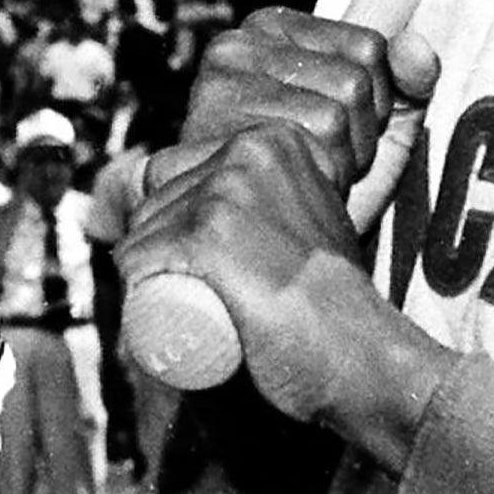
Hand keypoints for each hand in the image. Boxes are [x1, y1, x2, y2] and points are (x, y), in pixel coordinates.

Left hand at [124, 115, 400, 428]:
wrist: (360, 353)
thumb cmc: (339, 304)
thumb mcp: (312, 223)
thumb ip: (282, 201)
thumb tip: (246, 214)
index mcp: (273, 140)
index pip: (180, 175)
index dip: (177, 227)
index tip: (205, 270)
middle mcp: (247, 150)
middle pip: (156, 203)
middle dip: (160, 253)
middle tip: (198, 300)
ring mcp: (225, 190)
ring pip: (142, 234)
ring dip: (148, 279)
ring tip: (194, 313)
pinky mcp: (205, 232)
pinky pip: (134, 260)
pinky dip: (134, 293)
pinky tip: (159, 313)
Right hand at [157, 2, 414, 200]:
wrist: (263, 249)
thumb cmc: (318, 177)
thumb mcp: (377, 123)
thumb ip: (407, 80)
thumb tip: (418, 49)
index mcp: (272, 29)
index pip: (369, 47)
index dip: (377, 102)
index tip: (345, 127)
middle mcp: (236, 45)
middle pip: (353, 82)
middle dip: (358, 136)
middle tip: (322, 161)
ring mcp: (215, 87)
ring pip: (332, 116)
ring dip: (336, 162)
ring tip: (305, 175)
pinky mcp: (210, 131)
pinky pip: (302, 147)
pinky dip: (312, 179)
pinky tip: (285, 190)